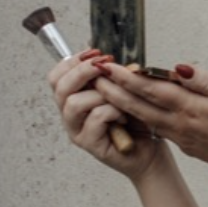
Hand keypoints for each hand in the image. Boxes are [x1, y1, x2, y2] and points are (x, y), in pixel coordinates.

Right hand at [51, 51, 164, 177]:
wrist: (151, 153)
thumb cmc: (137, 123)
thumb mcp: (122, 91)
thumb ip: (108, 75)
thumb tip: (100, 54)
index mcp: (74, 100)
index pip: (56, 77)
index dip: (72, 61)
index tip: (95, 53)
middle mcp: (70, 116)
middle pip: (59, 87)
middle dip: (83, 71)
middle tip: (104, 65)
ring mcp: (78, 131)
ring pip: (75, 103)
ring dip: (100, 94)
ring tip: (120, 99)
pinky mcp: (91, 145)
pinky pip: (95, 118)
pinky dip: (113, 111)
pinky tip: (124, 116)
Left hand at [90, 63, 207, 180]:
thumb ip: (205, 80)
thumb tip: (178, 68)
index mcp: (192, 109)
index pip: (152, 90)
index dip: (127, 77)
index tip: (108, 66)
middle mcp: (180, 124)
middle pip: (140, 105)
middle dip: (114, 90)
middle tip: (93, 76)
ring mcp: (180, 136)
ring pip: (144, 118)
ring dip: (122, 103)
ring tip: (104, 89)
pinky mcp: (183, 143)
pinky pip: (156, 127)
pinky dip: (139, 115)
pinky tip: (131, 106)